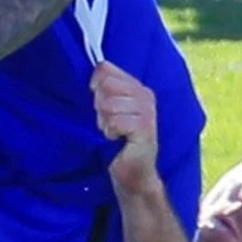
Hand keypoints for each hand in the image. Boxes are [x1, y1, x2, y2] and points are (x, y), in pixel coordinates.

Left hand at [91, 61, 158, 190]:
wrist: (133, 171)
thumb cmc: (118, 140)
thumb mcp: (108, 110)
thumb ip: (103, 89)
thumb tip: (94, 73)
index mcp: (137, 87)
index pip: (105, 69)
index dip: (95, 86)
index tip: (100, 104)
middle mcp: (145, 95)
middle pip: (105, 85)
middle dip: (99, 107)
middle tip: (108, 123)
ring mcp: (147, 111)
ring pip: (108, 104)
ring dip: (104, 123)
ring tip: (113, 132)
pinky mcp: (145, 128)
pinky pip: (114, 122)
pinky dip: (109, 133)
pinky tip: (117, 139)